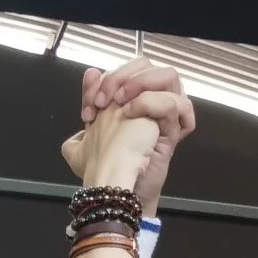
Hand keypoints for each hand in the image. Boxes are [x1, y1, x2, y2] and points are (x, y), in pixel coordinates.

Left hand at [61, 59, 194, 212]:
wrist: (113, 191)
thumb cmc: (103, 168)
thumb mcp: (83, 135)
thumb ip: (88, 103)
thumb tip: (91, 73)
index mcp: (130, 100)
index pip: (127, 69)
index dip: (107, 79)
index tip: (90, 104)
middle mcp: (149, 104)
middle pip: (148, 66)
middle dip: (122, 76)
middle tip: (105, 101)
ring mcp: (162, 116)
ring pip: (170, 77)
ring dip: (143, 84)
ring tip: (123, 104)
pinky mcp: (171, 131)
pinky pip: (175, 103)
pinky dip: (152, 103)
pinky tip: (132, 115)